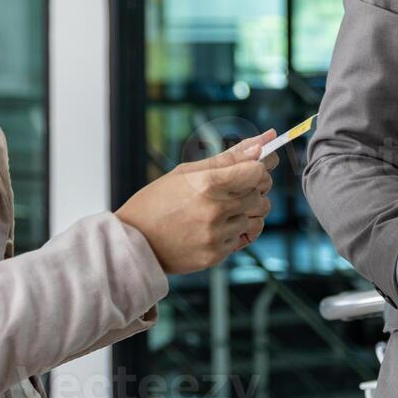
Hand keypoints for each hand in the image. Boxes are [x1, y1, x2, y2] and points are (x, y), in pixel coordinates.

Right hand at [115, 130, 281, 273]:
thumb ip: (228, 157)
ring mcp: (217, 235)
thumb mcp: (186, 172)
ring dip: (245, 213)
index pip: (257, 171)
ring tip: (219, 211)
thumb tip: (263, 142)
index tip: (249, 169)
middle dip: (252, 190)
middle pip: (261, 196)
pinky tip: (213, 227)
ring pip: (256, 219)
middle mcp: (215, 210)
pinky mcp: (216, 255)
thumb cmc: (157, 201)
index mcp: (208, 183)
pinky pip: (243, 238)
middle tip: (231, 190)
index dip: (257, 169)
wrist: (134, 242)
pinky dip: (234, 231)